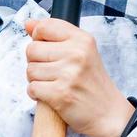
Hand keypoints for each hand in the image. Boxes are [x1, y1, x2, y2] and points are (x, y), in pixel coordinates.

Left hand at [23, 17, 134, 136]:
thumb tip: (28, 23)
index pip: (44, 26)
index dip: (38, 38)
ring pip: (30, 70)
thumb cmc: (91, 82)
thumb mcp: (81, 51)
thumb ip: (54, 35)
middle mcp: (77, 54)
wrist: (108, 113)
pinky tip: (51, 95)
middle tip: (52, 72)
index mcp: (82, 39)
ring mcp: (69, 74)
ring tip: (53, 84)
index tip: (47, 49)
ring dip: (36, 80)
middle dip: (36, 62)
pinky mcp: (60, 94)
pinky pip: (32, 88)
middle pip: (32, 49)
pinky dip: (37, 94)